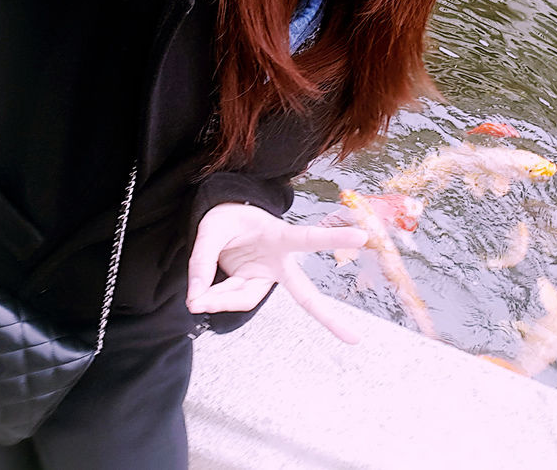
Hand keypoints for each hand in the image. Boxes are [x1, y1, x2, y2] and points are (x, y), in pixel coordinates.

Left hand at [186, 203, 367, 342]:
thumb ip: (202, 260)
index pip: (307, 239)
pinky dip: (214, 298)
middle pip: (304, 293)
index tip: (361, 237)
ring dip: (219, 298)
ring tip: (195, 295)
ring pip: (244, 299)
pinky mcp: (252, 287)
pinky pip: (232, 300)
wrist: (222, 219)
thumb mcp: (210, 229)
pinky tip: (201, 293)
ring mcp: (266, 278)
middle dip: (327, 316)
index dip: (332, 238)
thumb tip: (196, 297)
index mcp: (279, 236)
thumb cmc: (225, 218)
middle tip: (354, 338)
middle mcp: (279, 262)